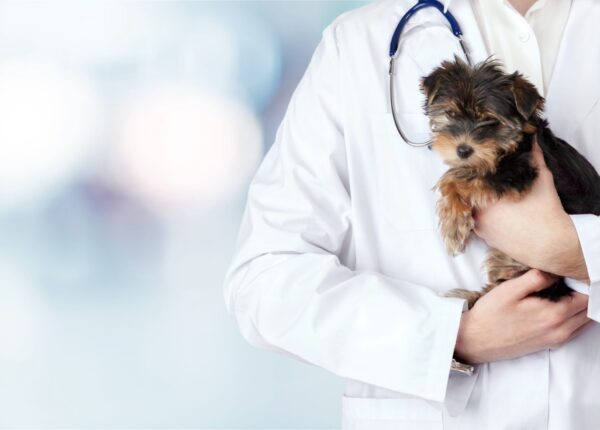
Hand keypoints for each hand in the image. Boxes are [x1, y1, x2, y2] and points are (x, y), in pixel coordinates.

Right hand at [454, 269, 590, 363]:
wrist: (476, 340)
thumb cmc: (490, 314)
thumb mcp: (510, 289)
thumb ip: (536, 278)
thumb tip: (556, 272)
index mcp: (553, 315)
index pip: (586, 296)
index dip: (582, 282)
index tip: (569, 273)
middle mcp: (560, 330)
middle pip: (588, 310)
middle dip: (584, 294)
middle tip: (567, 281)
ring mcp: (555, 339)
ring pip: (584, 322)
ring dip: (580, 306)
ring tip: (563, 292)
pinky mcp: (549, 344)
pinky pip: (574, 330)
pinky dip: (573, 317)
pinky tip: (556, 306)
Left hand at [473, 140, 588, 281]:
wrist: (551, 244)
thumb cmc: (546, 210)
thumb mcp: (541, 179)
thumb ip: (533, 157)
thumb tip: (531, 139)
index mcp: (487, 195)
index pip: (469, 178)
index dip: (471, 170)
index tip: (475, 164)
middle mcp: (478, 211)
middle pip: (467, 193)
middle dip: (472, 186)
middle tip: (479, 178)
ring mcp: (479, 226)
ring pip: (469, 208)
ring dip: (474, 201)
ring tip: (484, 193)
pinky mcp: (483, 237)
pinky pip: (474, 222)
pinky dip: (479, 215)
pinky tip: (489, 209)